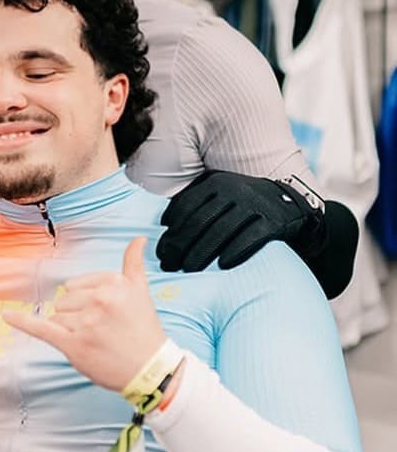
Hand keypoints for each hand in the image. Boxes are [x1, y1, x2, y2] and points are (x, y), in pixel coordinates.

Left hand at [2, 237, 166, 391]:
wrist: (151, 370)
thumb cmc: (143, 330)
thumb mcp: (141, 292)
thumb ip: (133, 264)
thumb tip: (138, 238)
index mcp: (113, 284)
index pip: (76, 285)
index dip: (86, 301)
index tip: (107, 314)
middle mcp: (99, 300)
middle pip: (64, 301)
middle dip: (78, 316)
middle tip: (104, 330)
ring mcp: (85, 322)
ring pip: (57, 317)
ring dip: (70, 331)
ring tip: (96, 340)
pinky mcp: (73, 344)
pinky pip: (41, 328)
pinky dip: (22, 322)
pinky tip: (7, 315)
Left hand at [157, 170, 323, 272]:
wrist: (290, 203)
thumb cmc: (244, 205)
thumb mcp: (220, 195)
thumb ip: (197, 204)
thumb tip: (165, 226)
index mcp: (216, 182)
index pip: (185, 206)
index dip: (171, 229)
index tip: (161, 248)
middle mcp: (234, 190)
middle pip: (199, 221)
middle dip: (180, 245)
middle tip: (167, 263)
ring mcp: (254, 204)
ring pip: (221, 231)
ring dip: (201, 252)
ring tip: (188, 268)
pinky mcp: (273, 220)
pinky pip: (250, 238)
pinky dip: (235, 252)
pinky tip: (222, 265)